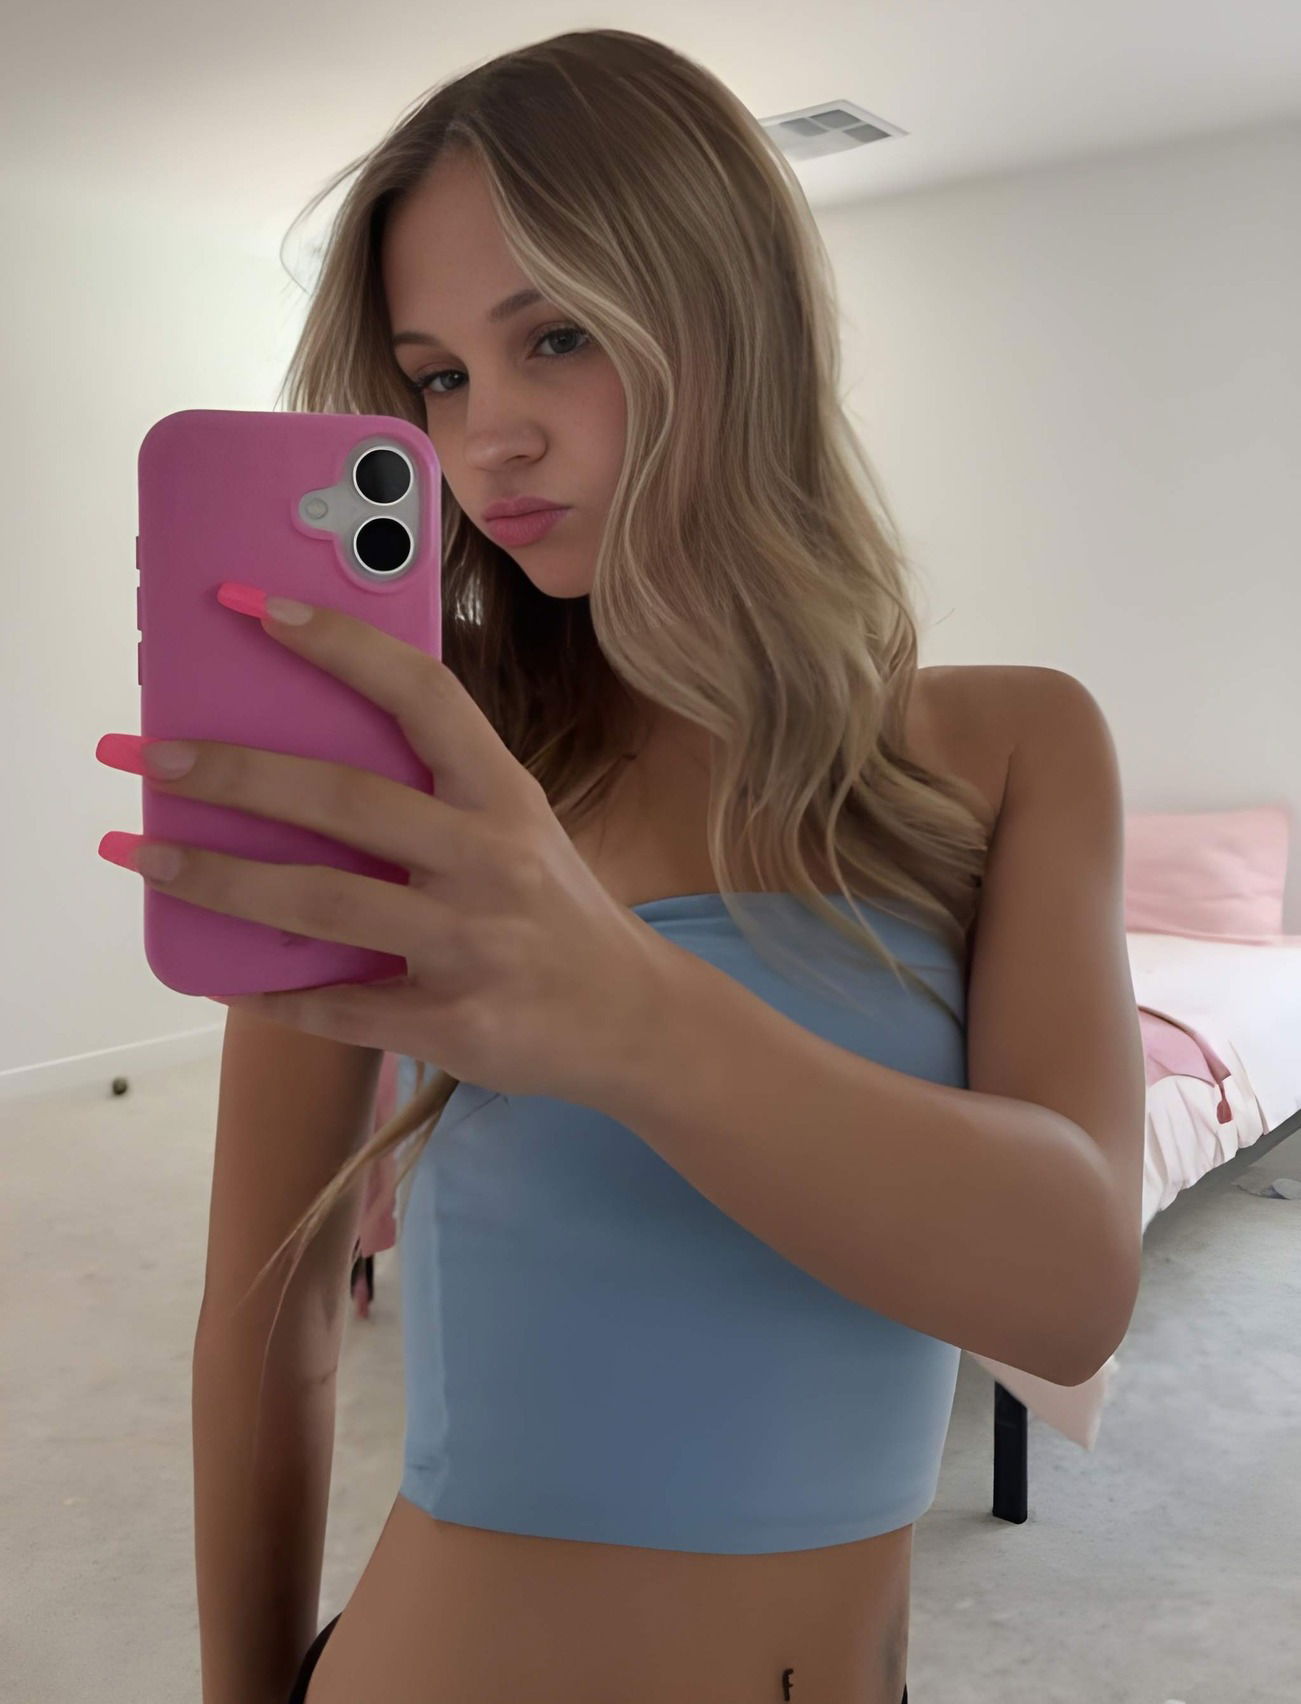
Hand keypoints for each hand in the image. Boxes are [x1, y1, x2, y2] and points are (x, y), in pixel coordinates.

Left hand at [95, 583, 669, 1103]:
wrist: (634, 1020)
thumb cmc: (555, 910)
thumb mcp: (516, 830)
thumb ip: (433, 793)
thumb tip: (299, 761)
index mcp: (506, 796)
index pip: (420, 695)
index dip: (336, 643)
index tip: (251, 605)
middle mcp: (492, 861)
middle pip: (344, 800)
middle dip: (233, 773)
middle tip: (149, 756)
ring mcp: (473, 946)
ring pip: (321, 905)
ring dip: (220, 880)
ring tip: (145, 857)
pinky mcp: (455, 1025)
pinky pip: (338, 1007)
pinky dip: (269, 991)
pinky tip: (215, 972)